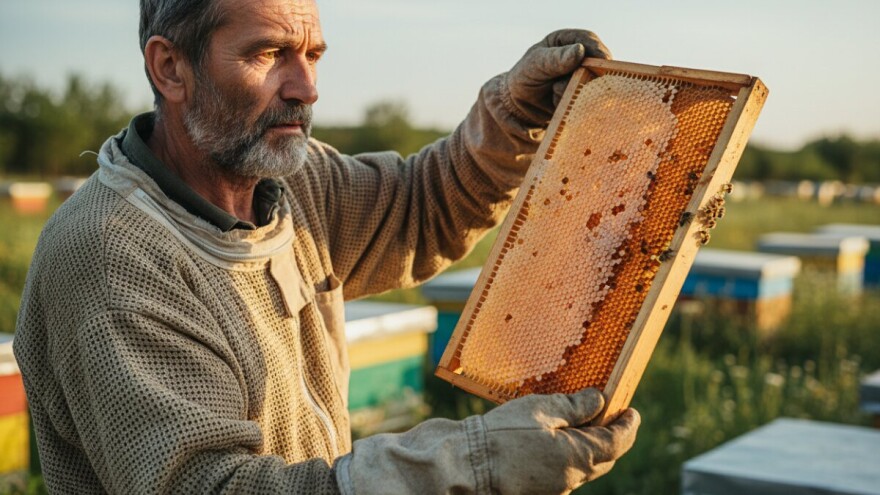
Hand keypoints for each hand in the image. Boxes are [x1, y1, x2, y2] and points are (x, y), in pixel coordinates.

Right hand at [482, 388, 639, 493]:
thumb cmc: (500, 436)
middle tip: (611, 416)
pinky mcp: (535, 490)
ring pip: (580, 467)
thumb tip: (598, 402)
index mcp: (578, 458)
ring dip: (586, 446)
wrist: (464, 467)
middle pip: (602, 458)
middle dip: (611, 437)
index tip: (632, 412)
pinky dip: (565, 455)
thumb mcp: (539, 410)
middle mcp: (570, 479)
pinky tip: (550, 440)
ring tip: (578, 423)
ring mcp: (552, 489)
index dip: (628, 426)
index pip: (617, 443)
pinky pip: (560, 472)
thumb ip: (573, 406)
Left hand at [505, 29, 611, 125]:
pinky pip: (589, 99)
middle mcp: (579, 57)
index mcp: (566, 41)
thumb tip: (579, 51)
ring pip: (594, 83)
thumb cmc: (524, 77)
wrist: (518, 105)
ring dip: (576, 90)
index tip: (602, 59)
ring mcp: (583, 76)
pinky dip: (575, 102)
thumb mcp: (536, 64)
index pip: (587, 40)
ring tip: (554, 92)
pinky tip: (558, 102)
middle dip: (586, 74)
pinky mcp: (583, 94)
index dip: (597, 49)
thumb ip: (556, 59)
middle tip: (569, 83)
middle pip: (597, 63)